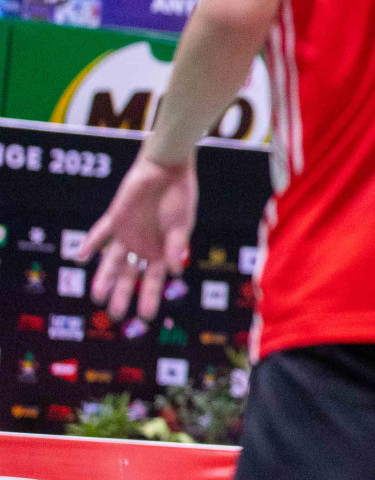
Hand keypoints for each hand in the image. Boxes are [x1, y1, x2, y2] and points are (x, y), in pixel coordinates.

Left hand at [76, 154, 197, 319]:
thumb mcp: (182, 224)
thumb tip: (176, 272)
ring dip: (104, 277)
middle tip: (115, 315)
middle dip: (123, 295)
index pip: (154, 280)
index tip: (147, 317)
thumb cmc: (180, 196)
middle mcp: (142, 246)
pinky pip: (100, 233)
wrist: (167, 169)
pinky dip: (91, 244)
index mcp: (161, 250)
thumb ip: (175, 246)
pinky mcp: (116, 218)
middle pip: (130, 276)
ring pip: (112, 261)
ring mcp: (127, 234)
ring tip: (97, 296)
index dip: (150, 297)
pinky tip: (80, 257)